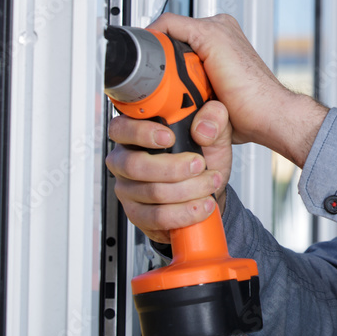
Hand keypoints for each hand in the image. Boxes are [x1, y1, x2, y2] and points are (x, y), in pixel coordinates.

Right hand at [106, 100, 232, 242]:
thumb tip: (203, 129)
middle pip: (134, 165)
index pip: (121, 128)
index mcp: (136, 133)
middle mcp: (125, 160)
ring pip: (151, 192)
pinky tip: (202, 205)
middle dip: (173, 167)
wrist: (209, 189)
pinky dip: (185, 212)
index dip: (141, 132)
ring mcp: (128, 189)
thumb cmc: (204, 156)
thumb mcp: (215, 131)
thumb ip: (214, 118)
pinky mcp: (137, 214)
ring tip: (210, 183)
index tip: (170, 138)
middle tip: (199, 164)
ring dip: (188, 190)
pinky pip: (156, 217)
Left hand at [148, 13, 327, 164]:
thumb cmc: (251, 111)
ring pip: (169, 30)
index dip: (163, 56)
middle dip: (158, 56)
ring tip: (154, 80)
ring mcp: (218, 28)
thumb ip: (197, 92)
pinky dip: (156, 42)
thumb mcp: (215, 101)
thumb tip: (171, 103)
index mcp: (224, 41)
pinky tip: (154, 67)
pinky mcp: (210, 33)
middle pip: (173, 34)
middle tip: (149, 81)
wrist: (271, 114)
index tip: (151, 74)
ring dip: (157, 54)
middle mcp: (222, 29)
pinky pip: (169, 26)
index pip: (181, 37)